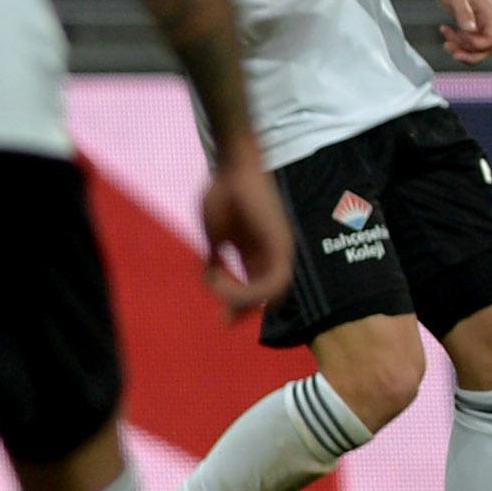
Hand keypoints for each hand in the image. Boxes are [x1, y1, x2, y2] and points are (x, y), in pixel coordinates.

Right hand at [198, 150, 291, 317]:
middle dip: (244, 310)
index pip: (255, 287)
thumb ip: (215, 257)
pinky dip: (249, 290)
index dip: (239, 306)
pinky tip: (223, 281)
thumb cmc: (223, 194)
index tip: (222, 321)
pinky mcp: (281, 247)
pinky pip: (272, 283)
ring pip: (271, 293)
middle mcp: (272, 255)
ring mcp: (280, 251)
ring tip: (216, 288)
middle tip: (224, 321)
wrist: (234, 169)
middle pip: (267, 295)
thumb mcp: (214, 234)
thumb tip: (210, 276)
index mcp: (257, 252)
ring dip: (242, 299)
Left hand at [433, 0, 491, 65]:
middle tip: (453, 53)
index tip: (460, 42)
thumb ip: (463, 13)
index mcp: (488, 13)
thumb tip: (470, 29)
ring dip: (462, 48)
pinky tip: (444, 30)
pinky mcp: (466, 20)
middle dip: (471, 54)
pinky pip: (466, 38)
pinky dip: (456, 40)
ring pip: (475, 45)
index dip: (477, 46)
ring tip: (445, 44)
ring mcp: (477, 20)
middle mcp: (485, 18)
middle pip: (487, 47)